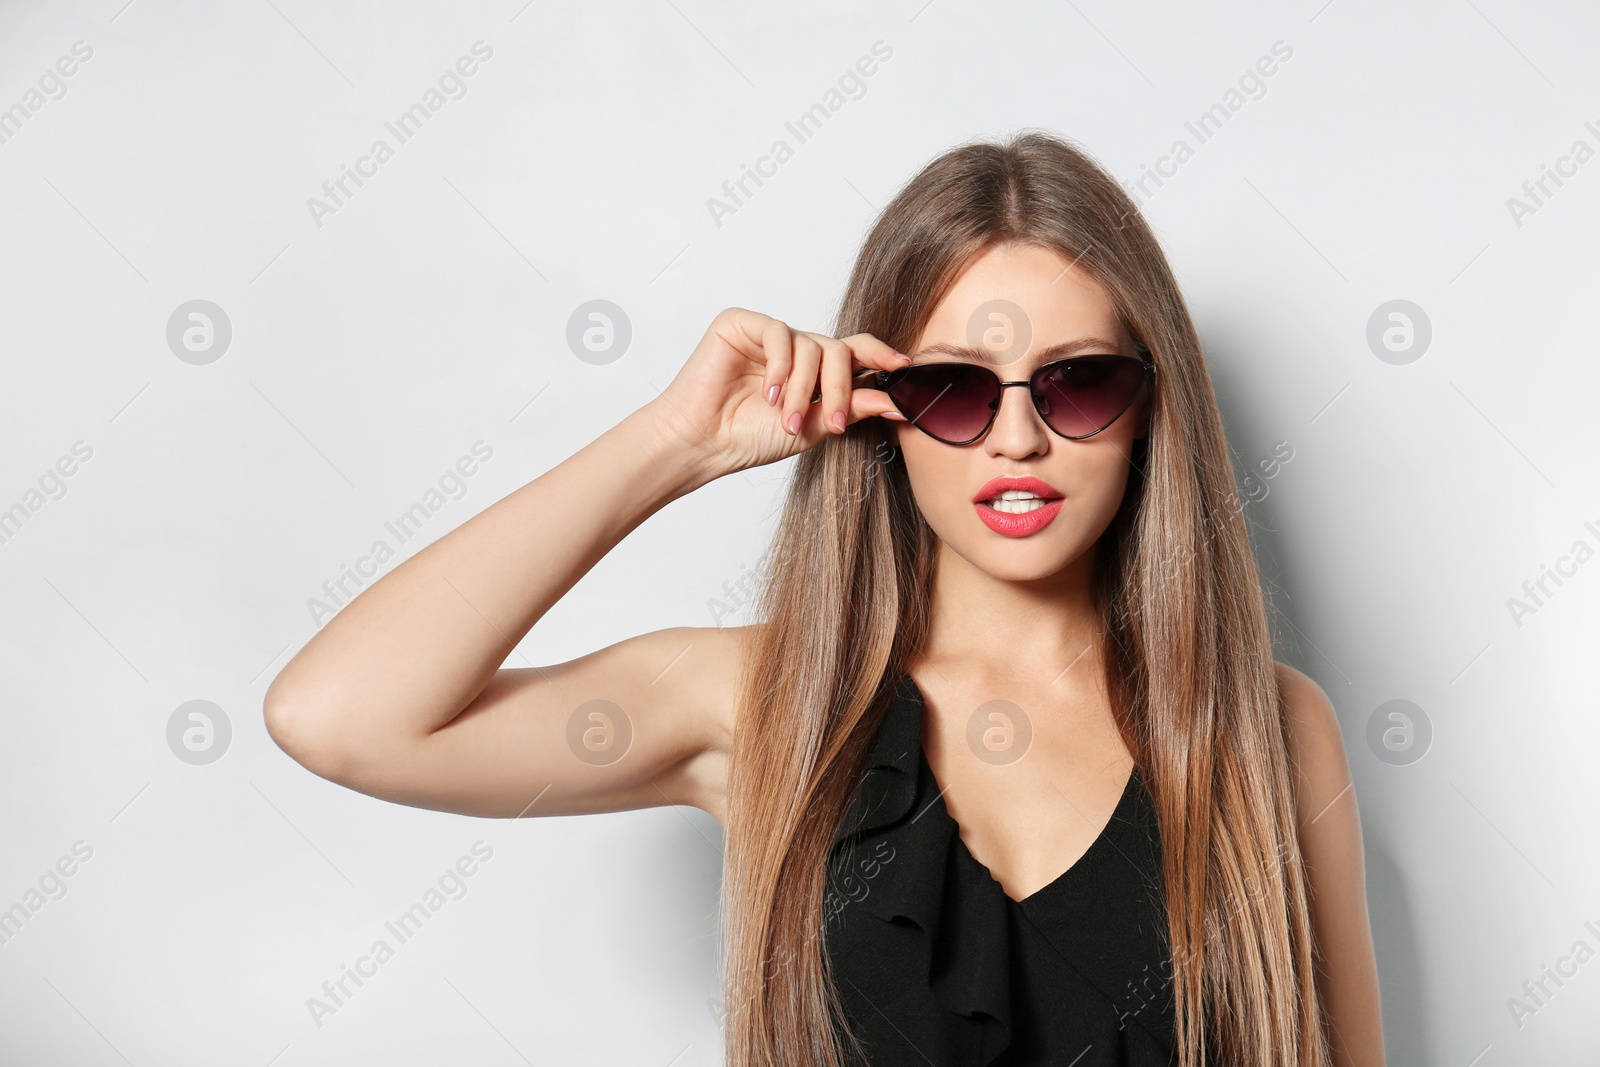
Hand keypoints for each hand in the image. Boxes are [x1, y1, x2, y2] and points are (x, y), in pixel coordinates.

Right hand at [644, 307, 909, 478]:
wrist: (704, 442)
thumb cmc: (750, 438)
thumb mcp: (813, 426)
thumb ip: (853, 407)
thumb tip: (897, 401)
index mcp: (813, 370)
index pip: (855, 351)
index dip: (881, 355)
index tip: (905, 367)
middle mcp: (794, 349)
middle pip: (839, 350)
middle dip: (841, 388)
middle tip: (834, 421)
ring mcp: (769, 335)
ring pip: (812, 345)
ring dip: (804, 388)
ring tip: (784, 418)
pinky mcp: (742, 324)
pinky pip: (780, 333)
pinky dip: (781, 366)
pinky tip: (767, 393)